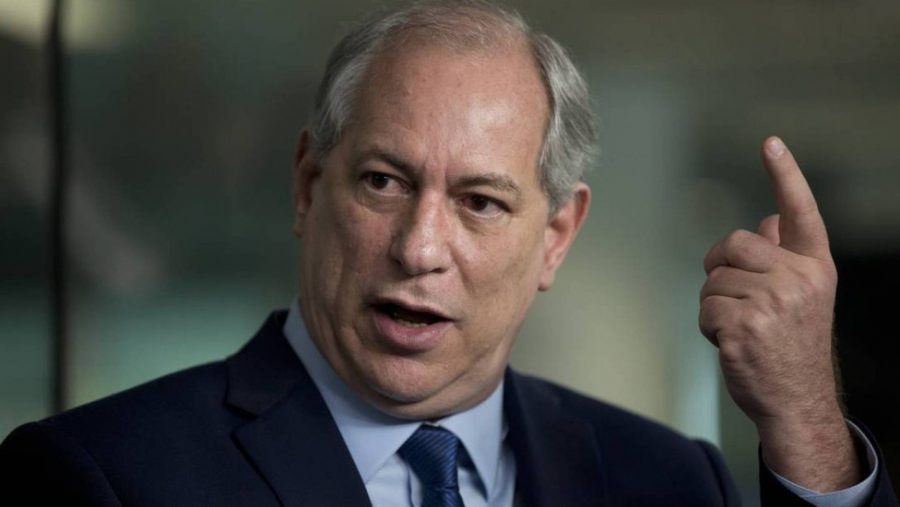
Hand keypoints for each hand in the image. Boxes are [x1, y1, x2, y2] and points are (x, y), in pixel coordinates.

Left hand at [699, 136, 859, 490]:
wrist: (796, 399)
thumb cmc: (792, 344)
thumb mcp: (802, 295)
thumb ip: (785, 255)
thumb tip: (770, 218)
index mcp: (814, 266)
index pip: (800, 212)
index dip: (785, 175)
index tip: (770, 143)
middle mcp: (799, 279)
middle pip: (732, 244)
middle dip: (721, 267)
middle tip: (737, 298)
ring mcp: (773, 303)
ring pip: (713, 279)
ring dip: (714, 304)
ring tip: (742, 328)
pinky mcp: (745, 326)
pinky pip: (704, 308)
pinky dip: (708, 326)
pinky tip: (731, 343)